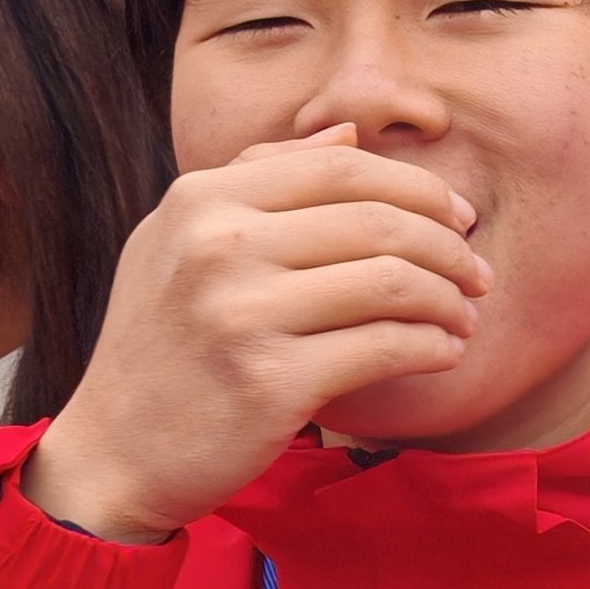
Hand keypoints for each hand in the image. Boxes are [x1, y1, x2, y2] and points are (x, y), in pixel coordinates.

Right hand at [25, 129, 490, 540]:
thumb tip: (345, 136)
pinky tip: (442, 353)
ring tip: (464, 315)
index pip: (341, 168)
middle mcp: (218, 247)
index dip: (416, 188)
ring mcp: (243, 314)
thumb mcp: (178, 241)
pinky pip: (385, 347)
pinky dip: (431, 346)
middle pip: (376, 220)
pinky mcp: (271, 383)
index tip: (456, 217)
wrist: (113, 452)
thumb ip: (255, 178)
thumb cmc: (160, 345)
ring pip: (391, 281)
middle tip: (476, 272)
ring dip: (448, 298)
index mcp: (201, 199)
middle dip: (447, 244)